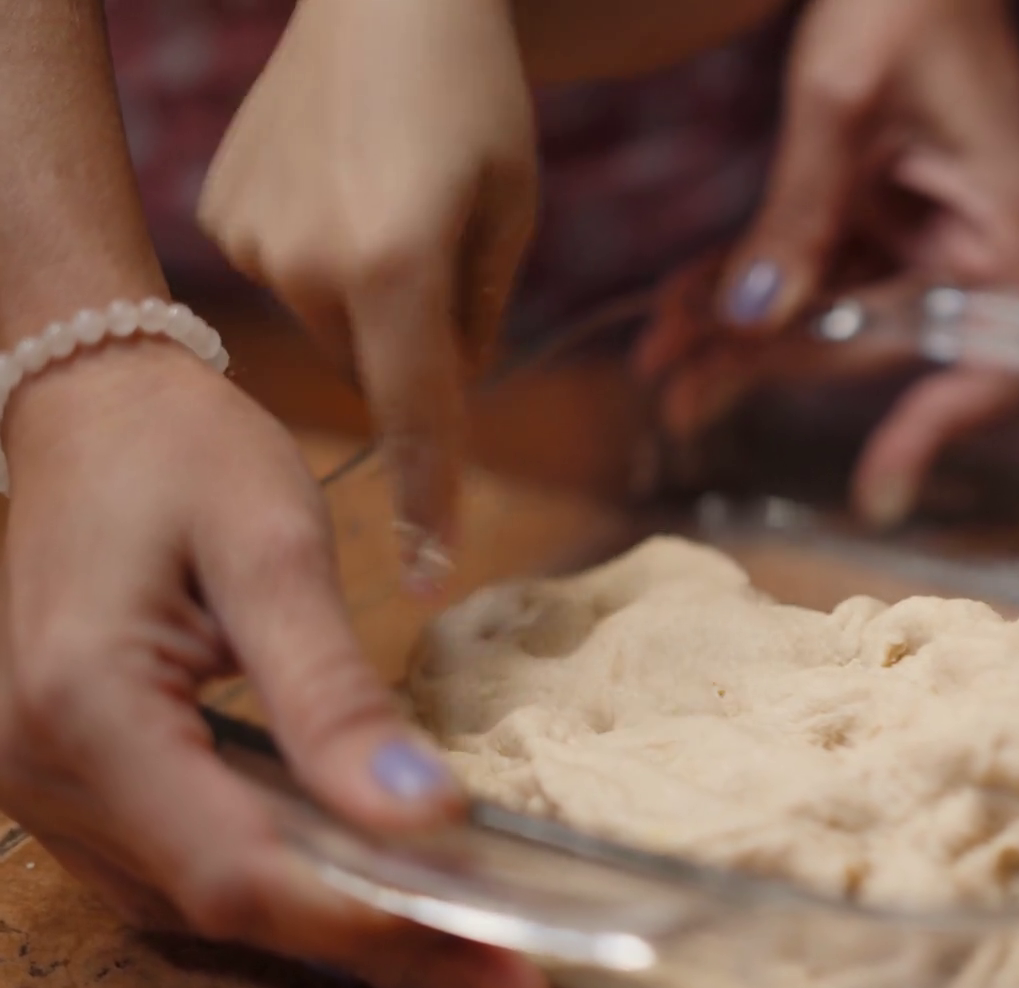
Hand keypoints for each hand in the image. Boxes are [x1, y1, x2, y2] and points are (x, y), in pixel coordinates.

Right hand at [0, 345, 550, 987]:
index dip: (377, 928)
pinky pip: (193, 867)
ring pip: (210, 905)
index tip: (503, 963)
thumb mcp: (273, 549)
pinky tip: (382, 909)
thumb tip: (429, 816)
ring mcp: (51, 789)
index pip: (243, 870)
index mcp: (87, 710)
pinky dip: (297, 896)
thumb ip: (337, 692)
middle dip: (384, 952)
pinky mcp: (83, 782)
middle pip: (229, 909)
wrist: (88, 405)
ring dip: (345, 938)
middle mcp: (47, 774)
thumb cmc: (179, 452)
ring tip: (473, 966)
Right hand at [199, 0, 537, 586]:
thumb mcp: (512, 211)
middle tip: (443, 242)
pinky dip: (322, 259)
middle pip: (379, 370)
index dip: (430, 499)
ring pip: (334, 329)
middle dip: (417, 341)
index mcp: (396, 267)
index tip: (431, 573)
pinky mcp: (220, 215)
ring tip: (390, 198)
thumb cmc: (474, 97)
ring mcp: (252, 241)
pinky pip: (289, 281)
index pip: (419, 418)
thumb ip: (479, 317)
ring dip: (370, 298)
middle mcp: (309, 266)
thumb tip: (445, 390)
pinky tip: (339, 186)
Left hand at [637, 0, 1018, 525]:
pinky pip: (818, 265)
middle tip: (675, 393)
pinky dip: (755, 279)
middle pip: (880, 343)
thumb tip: (753, 324)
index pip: (994, 365)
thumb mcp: (840, 102)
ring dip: (744, 329)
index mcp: (1003, 225)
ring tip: (656, 349)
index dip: (935, 430)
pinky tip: (684, 299)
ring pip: (834, 311)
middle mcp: (973, 241)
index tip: (875, 488)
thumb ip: (799, 217)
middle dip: (774, 365)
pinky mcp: (882, 205)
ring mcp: (926, 226)